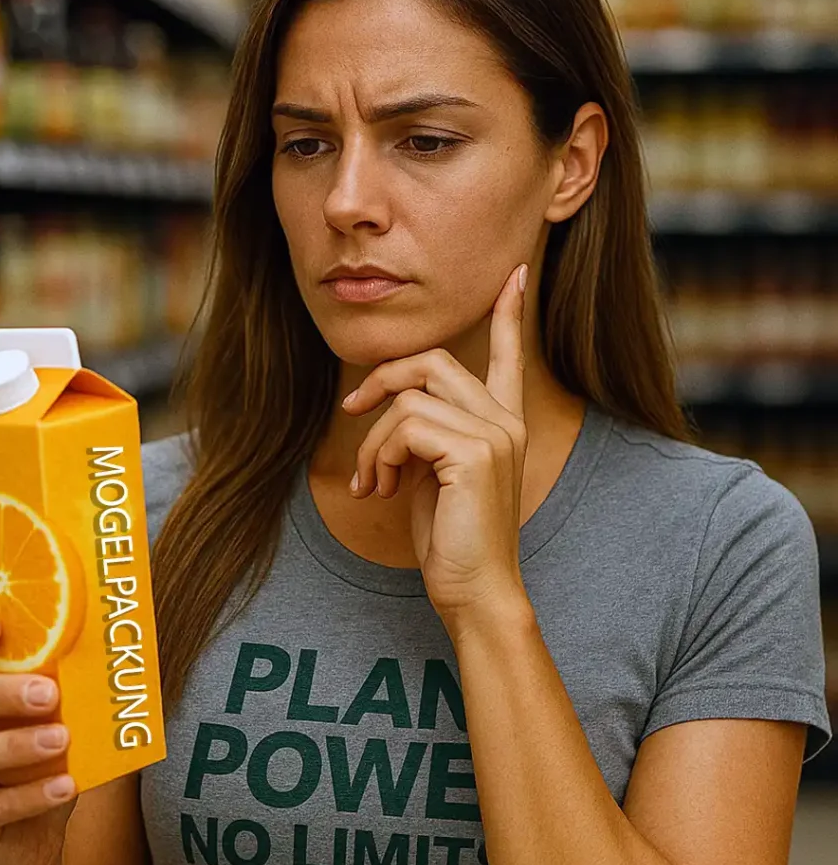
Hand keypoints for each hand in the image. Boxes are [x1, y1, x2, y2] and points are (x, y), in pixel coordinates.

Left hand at [343, 263, 529, 627]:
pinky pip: (404, 426)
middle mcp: (506, 421)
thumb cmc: (450, 538)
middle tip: (350, 410)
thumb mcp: (434, 474)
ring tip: (374, 480)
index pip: (509, 355)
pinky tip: (381, 490)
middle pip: (431, 361)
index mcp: (502, 423)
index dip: (508, 314)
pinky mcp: (474, 453)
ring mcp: (494, 434)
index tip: (514, 274)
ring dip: (372, 441)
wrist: (474, 590)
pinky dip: (378, 456)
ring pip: (408, 398)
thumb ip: (426, 433)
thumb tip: (388, 405)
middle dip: (380, 380)